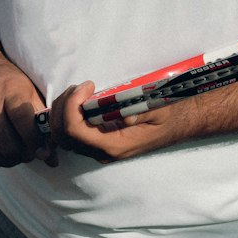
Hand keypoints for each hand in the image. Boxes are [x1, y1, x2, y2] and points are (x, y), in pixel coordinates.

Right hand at [0, 56, 56, 169]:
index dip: (35, 142)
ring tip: (14, 154)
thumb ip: (41, 120)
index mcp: (9, 89)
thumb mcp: (27, 89)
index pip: (24, 123)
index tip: (41, 150)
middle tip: (27, 153)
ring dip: (7, 160)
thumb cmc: (5, 80)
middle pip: (8, 144)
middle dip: (23, 155)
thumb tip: (52, 159)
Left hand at [45, 81, 196, 162]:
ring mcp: (97, 148)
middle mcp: (101, 151)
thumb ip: (142, 112)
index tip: (89, 85)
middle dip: (64, 106)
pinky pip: (71, 132)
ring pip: (62, 134)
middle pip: (62, 134)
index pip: (75, 131)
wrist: (176, 127)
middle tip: (82, 86)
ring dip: (64, 108)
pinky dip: (68, 112)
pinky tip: (82, 98)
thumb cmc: (167, 117)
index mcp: (114, 145)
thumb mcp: (158, 110)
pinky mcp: (97, 141)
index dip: (72, 105)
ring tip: (81, 90)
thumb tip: (124, 115)